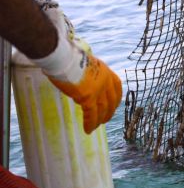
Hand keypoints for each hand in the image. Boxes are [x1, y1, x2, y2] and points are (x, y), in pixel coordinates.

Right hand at [31, 1, 122, 133]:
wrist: (63, 57)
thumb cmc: (69, 57)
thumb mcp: (86, 63)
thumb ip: (89, 74)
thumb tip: (83, 83)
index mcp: (106, 71)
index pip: (117, 87)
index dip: (116, 98)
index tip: (114, 105)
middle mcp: (105, 80)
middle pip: (112, 100)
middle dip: (109, 111)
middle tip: (105, 119)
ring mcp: (98, 89)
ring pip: (103, 109)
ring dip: (99, 120)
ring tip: (95, 127)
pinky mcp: (88, 96)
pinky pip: (91, 114)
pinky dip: (90, 123)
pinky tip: (88, 130)